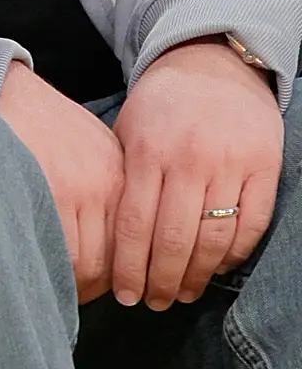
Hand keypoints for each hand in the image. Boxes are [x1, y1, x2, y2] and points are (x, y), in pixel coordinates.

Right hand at [0, 60, 125, 302]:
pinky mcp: (40, 195)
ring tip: (55, 290)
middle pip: (112, 259)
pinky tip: (34, 273)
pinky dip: (46, 271)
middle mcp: (103, 187)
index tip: (112, 289)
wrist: (1, 90)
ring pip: (83, 264)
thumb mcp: (90, 148)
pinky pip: (53, 252)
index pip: (133, 242)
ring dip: (71, 286)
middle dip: (98, 289)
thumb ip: (107, 190)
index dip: (122, 274)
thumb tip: (116, 243)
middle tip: (81, 297)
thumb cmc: (40, 123)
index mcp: (119, 176)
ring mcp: (72, 193)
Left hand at [110, 37, 283, 309]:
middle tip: (154, 304)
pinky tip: (217, 268)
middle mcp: (190, 158)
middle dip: (161, 282)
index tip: (125, 296)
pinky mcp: (266, 165)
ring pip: (214, 239)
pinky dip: (235, 254)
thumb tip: (102, 246)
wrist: (213, 64)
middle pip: (173, 240)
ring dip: (197, 276)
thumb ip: (119, 182)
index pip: (134, 226)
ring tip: (183, 293)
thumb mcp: (126, 132)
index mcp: (148, 151)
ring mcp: (231, 162)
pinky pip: (252, 224)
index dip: (129, 269)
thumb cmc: (161, 106)